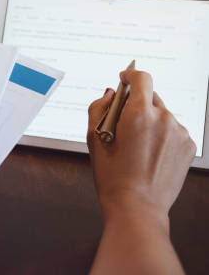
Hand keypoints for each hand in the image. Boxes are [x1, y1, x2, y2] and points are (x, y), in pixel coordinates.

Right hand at [87, 69, 195, 223]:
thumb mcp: (93, 138)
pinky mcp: (188, 146)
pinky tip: (149, 154)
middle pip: (150, 97)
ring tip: (136, 146)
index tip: (124, 78)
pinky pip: (173, 130)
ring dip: (149, 121)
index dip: (130, 75)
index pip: (141, 78)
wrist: (137, 206)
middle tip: (122, 125)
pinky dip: (161, 135)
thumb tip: (110, 94)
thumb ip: (99, 108)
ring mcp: (179, 132)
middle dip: (136, 105)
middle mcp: (163, 119)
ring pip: (162, 115)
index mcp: (138, 114)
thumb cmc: (113, 176)